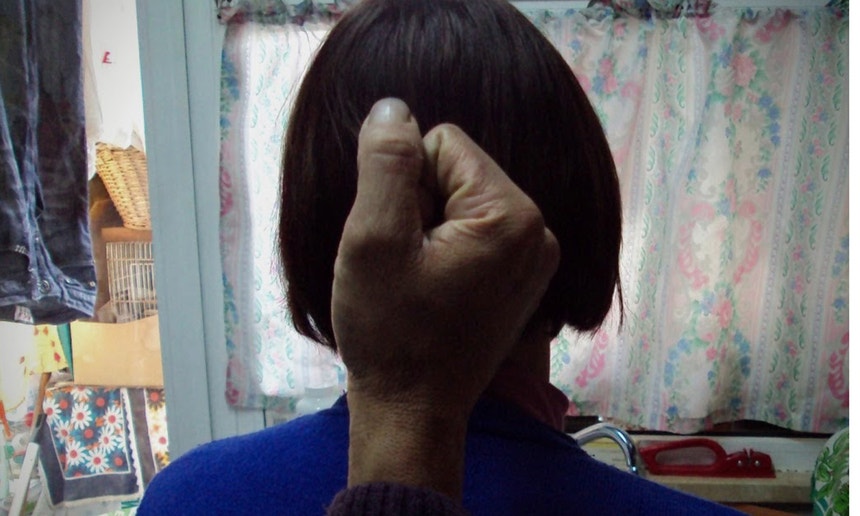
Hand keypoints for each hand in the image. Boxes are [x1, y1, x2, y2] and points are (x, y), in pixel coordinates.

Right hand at [332, 98, 558, 499]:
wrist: (413, 410)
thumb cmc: (390, 332)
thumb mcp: (372, 239)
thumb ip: (385, 163)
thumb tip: (394, 109)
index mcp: (512, 215)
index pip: (442, 142)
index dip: (402, 183)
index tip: (399, 240)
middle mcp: (539, 229)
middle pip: (456, 169)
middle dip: (419, 205)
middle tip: (406, 265)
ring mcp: (535, 256)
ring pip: (460, 199)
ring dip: (427, 228)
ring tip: (419, 279)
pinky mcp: (523, 275)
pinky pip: (473, 228)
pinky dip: (444, 248)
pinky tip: (434, 288)